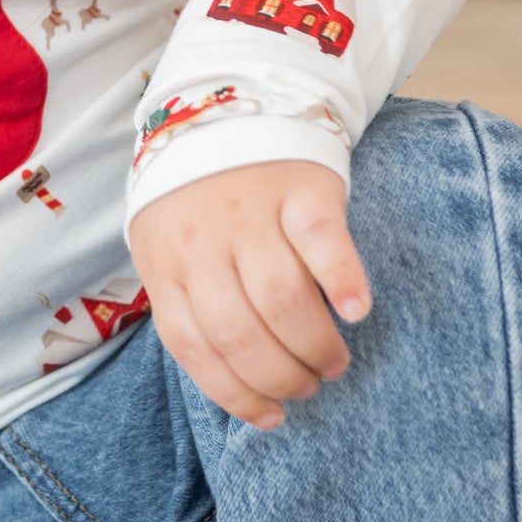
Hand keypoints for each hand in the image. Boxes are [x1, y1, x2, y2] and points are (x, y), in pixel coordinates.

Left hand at [130, 159, 370, 430]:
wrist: (227, 106)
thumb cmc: (199, 198)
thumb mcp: (169, 246)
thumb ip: (188, 302)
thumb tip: (233, 383)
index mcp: (164, 260)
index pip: (193, 345)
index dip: (233, 391)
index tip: (270, 416)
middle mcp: (203, 238)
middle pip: (240, 331)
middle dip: (279, 376)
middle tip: (308, 387)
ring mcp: (251, 212)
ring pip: (281, 299)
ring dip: (313, 345)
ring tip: (332, 361)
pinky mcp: (299, 189)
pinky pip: (323, 242)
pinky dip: (344, 281)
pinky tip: (357, 311)